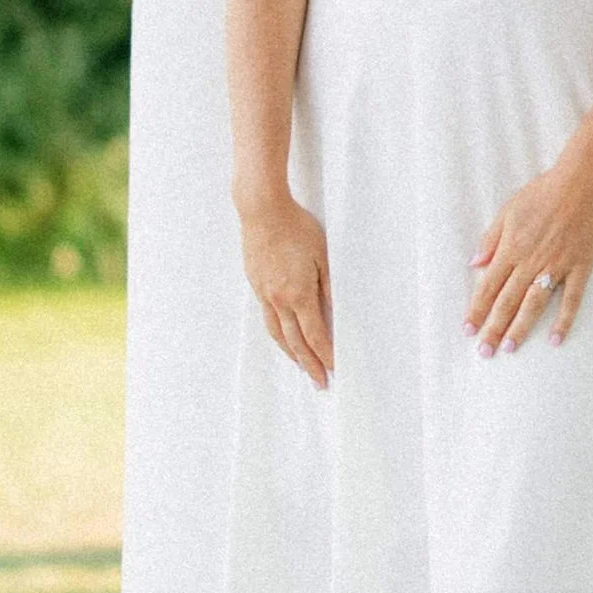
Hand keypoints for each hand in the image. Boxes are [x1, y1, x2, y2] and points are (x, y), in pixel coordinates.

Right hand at [239, 194, 332, 387]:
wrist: (261, 209)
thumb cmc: (296, 227)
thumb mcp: (323, 255)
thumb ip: (329, 287)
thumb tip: (336, 313)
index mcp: (298, 293)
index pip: (315, 335)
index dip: (325, 355)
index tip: (334, 370)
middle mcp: (278, 299)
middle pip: (295, 342)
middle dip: (309, 365)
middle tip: (320, 383)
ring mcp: (264, 293)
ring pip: (277, 333)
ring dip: (290, 354)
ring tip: (301, 367)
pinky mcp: (256, 284)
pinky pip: (267, 318)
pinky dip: (278, 334)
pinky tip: (283, 336)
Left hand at [467, 153, 592, 354]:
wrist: (581, 182)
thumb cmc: (542, 193)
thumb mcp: (508, 211)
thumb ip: (491, 240)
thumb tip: (475, 264)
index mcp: (511, 249)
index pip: (488, 286)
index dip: (477, 310)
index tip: (469, 330)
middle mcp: (531, 262)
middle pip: (508, 301)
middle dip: (494, 328)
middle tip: (485, 352)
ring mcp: (556, 266)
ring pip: (534, 304)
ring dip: (521, 327)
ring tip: (510, 348)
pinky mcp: (580, 267)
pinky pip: (571, 299)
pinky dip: (564, 320)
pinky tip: (555, 339)